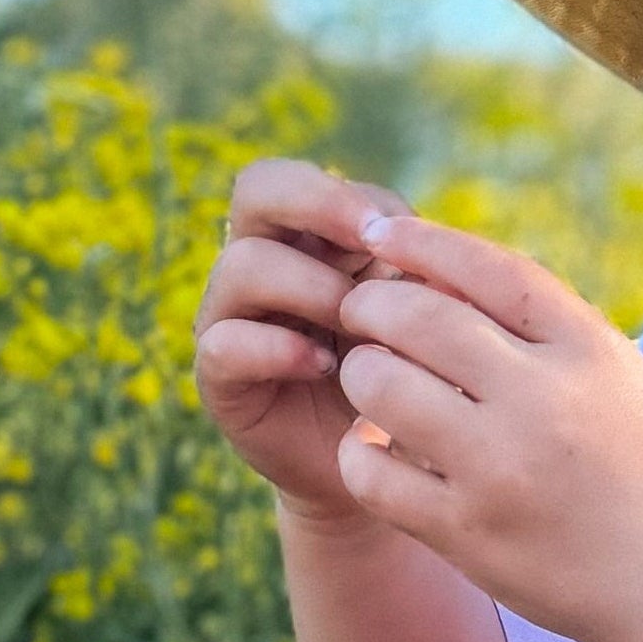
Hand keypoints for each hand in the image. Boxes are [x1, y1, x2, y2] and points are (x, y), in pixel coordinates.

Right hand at [193, 159, 409, 519]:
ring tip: (358, 328)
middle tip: (369, 242)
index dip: (352, 198)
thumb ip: (421, 267)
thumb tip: (421, 239)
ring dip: (313, 289)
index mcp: (306, 237)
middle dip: (317, 204)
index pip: (306, 180)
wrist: (384, 461)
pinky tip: (325, 366)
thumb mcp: (423, 310)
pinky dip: (280, 348)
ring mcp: (231, 317)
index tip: (402, 235)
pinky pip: (226, 344)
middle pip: (257, 188)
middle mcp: (260, 264)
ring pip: (243, 265)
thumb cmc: (409, 371)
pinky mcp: (218, 377)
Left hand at [329, 210, 642, 641]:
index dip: (422, 241)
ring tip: (371, 382)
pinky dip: (359, 451)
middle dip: (370, 306)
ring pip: (380, 386)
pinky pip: (372, 473)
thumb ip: (547, 329)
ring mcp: (504, 470)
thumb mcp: (623, 376)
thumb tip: (440, 273)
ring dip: (359, 374)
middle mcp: (547, 401)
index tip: (381, 234)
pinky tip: (376, 448)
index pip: (487, 268)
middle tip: (358, 315)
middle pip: (418, 317)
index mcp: (593, 350)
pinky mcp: (469, 535)